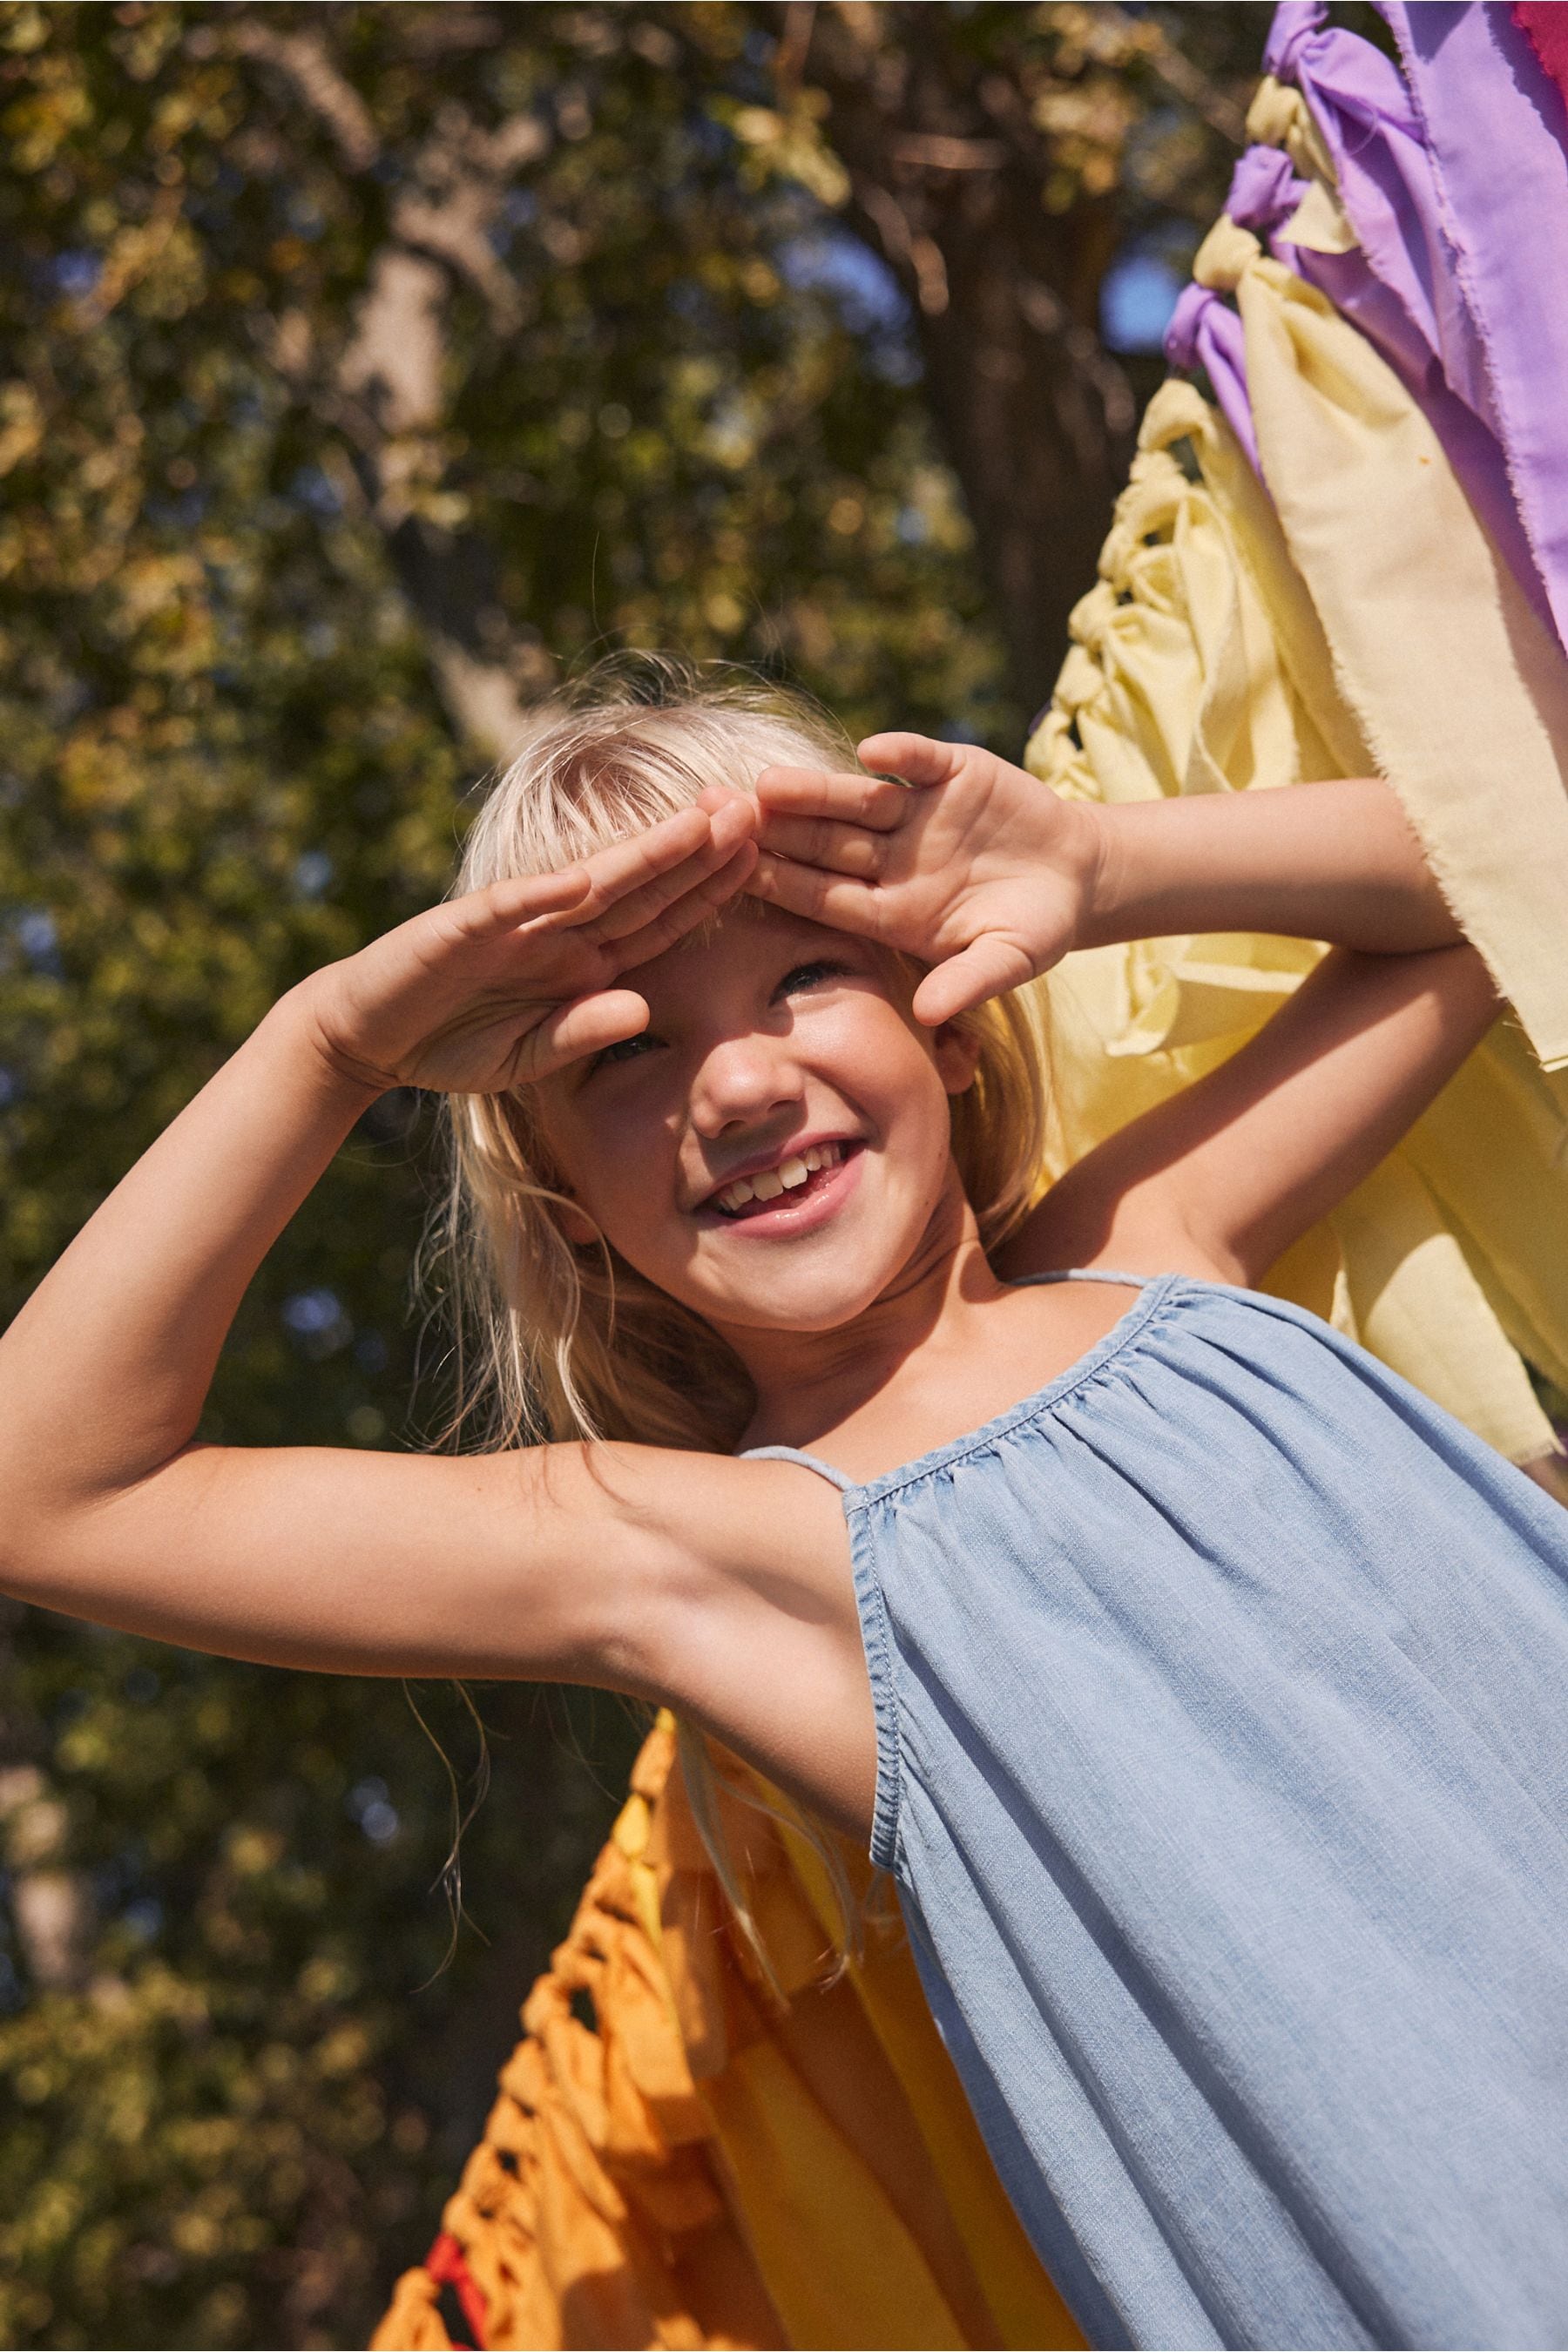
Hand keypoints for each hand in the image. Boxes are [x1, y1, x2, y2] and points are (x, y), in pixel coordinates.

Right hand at [300, 797, 756, 1093]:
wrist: (368, 1036)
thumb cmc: (450, 1044)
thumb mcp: (525, 1059)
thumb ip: (580, 1035)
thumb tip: (639, 1010)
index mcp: (584, 961)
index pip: (663, 921)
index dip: (711, 890)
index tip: (763, 858)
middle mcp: (560, 930)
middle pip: (645, 887)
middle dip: (701, 850)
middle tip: (758, 807)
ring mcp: (516, 923)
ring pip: (596, 881)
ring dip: (649, 851)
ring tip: (704, 817)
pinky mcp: (464, 926)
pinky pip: (514, 906)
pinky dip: (549, 892)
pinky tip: (591, 873)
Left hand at [741, 733, 1104, 1023]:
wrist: (1075, 875)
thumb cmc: (1033, 929)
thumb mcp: (1008, 960)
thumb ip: (969, 982)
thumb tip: (931, 1014)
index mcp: (892, 910)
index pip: (826, 897)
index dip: (784, 886)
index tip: (739, 877)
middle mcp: (893, 859)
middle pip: (827, 845)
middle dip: (780, 833)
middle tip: (729, 819)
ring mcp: (918, 814)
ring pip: (859, 800)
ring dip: (818, 791)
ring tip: (773, 784)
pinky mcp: (952, 773)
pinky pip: (920, 761)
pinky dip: (901, 754)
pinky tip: (872, 750)